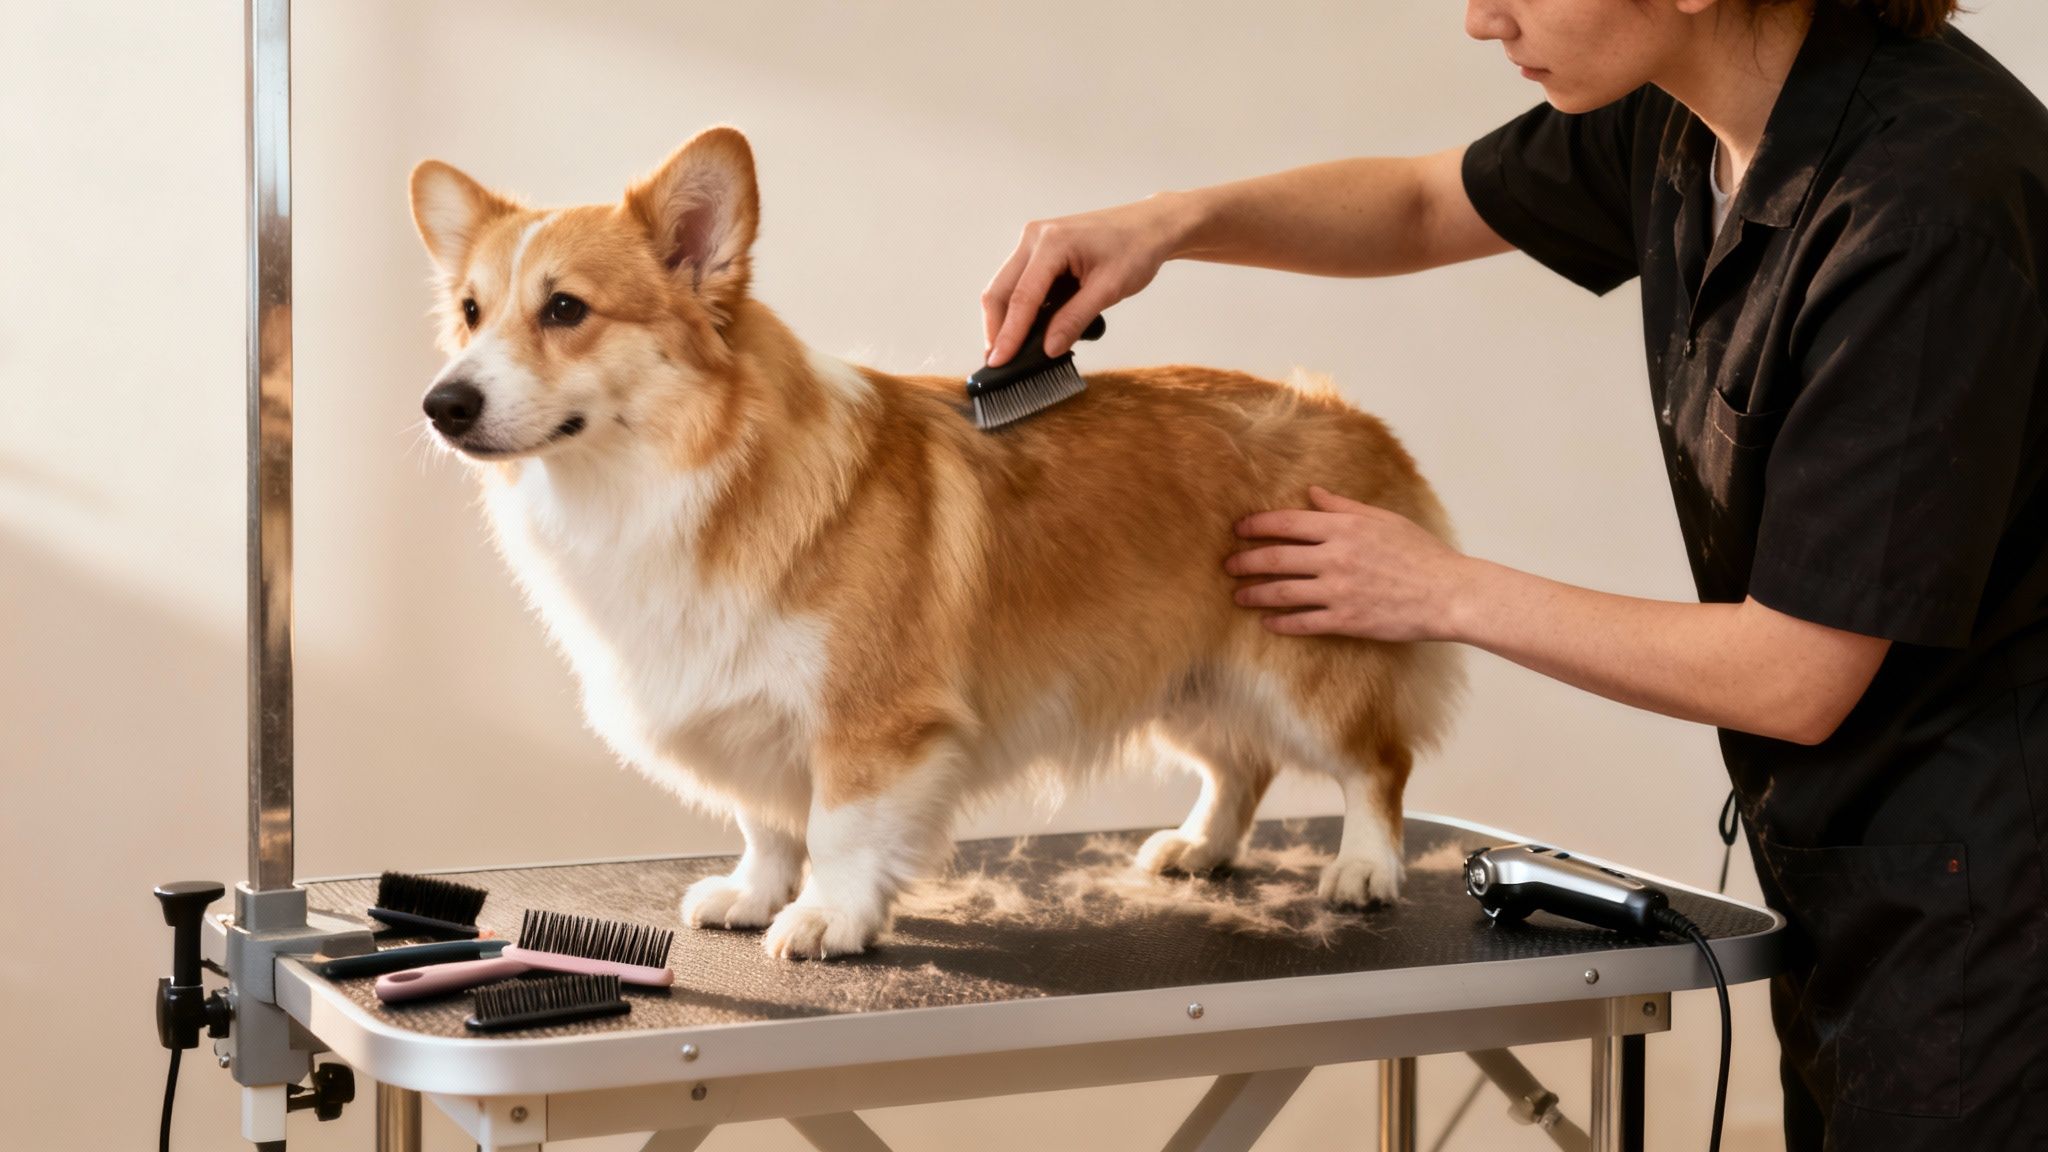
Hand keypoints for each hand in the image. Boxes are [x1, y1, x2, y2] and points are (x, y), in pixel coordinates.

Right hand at [981, 194, 1191, 366]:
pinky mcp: (1039, 249)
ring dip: (1005, 318)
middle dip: (997, 328)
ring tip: (1011, 350)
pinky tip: (1027, 329)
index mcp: (1051, 242)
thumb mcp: (1109, 289)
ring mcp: (1035, 241)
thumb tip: (1048, 349)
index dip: (1009, 334)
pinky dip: (1019, 307)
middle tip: (998, 361)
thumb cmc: (1136, 249)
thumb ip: (1075, 319)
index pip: (1022, 297)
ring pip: (1005, 286)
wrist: (1150, 226)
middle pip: (1000, 290)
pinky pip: (1019, 281)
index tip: (998, 362)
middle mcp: (1035, 237)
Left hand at [1225, 487, 1469, 641]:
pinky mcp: (1346, 620)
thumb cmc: (1420, 553)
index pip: (1286, 523)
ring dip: (1255, 593)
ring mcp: (1338, 590)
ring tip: (1238, 596)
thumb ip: (1343, 507)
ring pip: (1283, 592)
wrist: (1447, 593)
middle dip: (1246, 561)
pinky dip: (1282, 623)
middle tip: (1227, 565)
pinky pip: (1304, 622)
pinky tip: (1268, 623)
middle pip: (1276, 558)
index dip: (1257, 526)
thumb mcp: (1383, 519)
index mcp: (1343, 528)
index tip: (1239, 530)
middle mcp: (1335, 557)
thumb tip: (1312, 493)